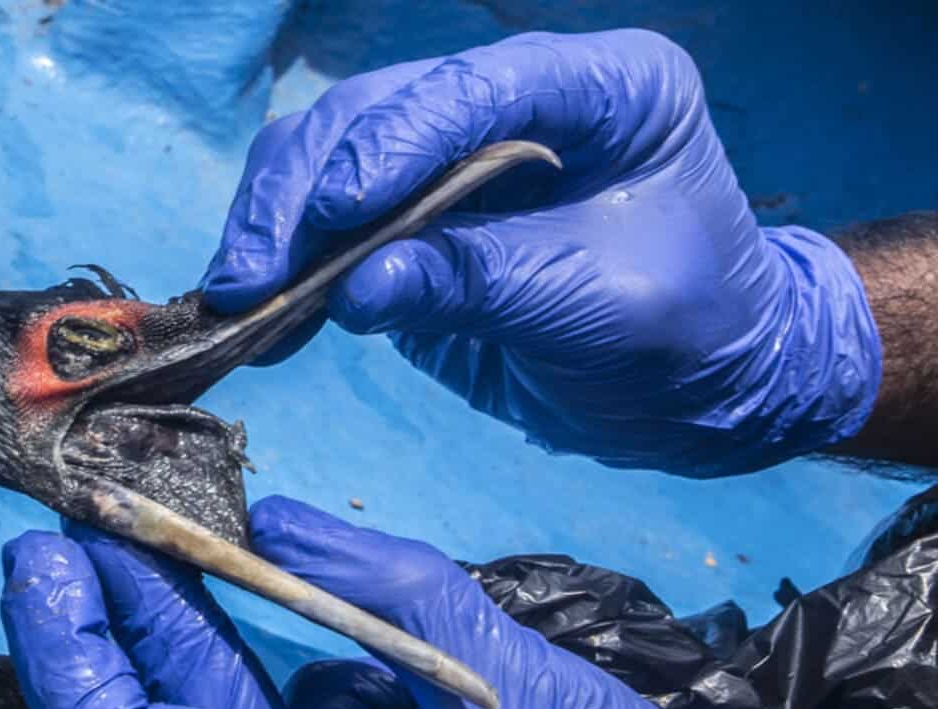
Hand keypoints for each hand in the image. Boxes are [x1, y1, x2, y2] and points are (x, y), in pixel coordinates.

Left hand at [0, 496, 909, 708]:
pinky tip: (285, 594)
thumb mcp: (507, 683)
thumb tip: (275, 524)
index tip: (42, 553)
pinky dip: (282, 668)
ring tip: (161, 527)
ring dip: (192, 629)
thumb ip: (381, 588)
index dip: (65, 646)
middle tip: (79, 517)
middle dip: (113, 616)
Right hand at [202, 31, 881, 477]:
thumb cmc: (685, 336)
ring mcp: (449, 155)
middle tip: (253, 272)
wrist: (696, 392)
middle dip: (304, 190)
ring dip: (273, 222)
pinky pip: (321, 220)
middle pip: (375, 110)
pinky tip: (258, 313)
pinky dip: (283, 263)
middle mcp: (514, 101)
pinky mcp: (405, 218)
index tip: (340, 209)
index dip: (399, 139)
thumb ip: (479, 286)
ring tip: (241, 295)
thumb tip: (356, 288)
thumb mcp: (596, 309)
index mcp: (603, 87)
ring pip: (327, 151)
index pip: (479, 87)